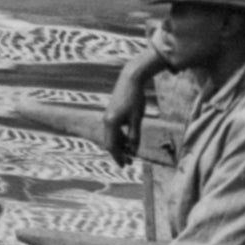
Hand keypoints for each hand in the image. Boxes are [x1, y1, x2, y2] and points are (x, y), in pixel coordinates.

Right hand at [103, 45, 167, 165]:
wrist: (130, 79)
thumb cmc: (135, 98)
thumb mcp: (137, 119)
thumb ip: (135, 135)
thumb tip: (133, 151)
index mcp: (112, 123)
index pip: (112, 146)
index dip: (119, 157)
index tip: (126, 165)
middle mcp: (106, 121)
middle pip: (110, 143)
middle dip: (119, 153)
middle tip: (129, 162)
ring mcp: (107, 117)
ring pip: (111, 137)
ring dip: (120, 145)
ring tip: (131, 152)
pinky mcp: (110, 113)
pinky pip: (113, 130)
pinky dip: (119, 137)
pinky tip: (128, 140)